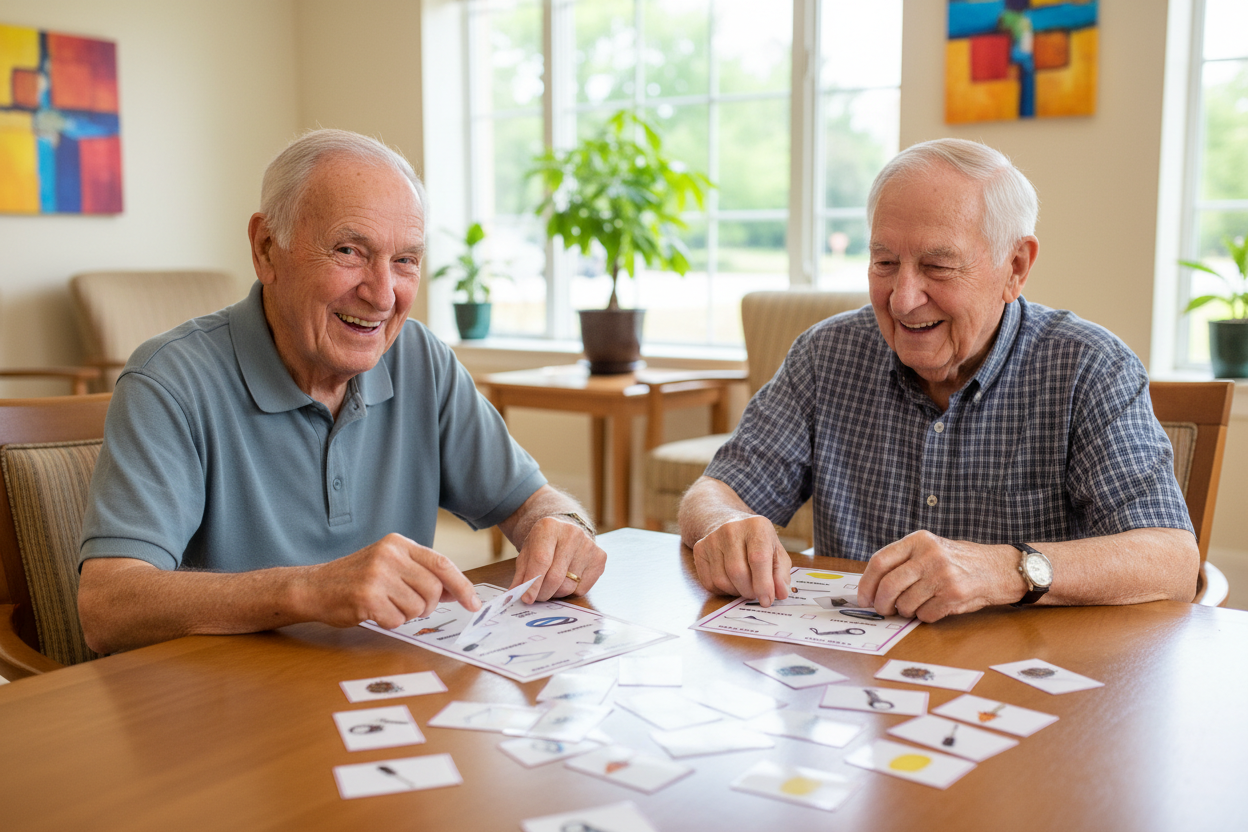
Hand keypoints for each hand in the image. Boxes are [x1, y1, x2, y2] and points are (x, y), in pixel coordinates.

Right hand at [300, 533, 480, 628]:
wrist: (313, 587)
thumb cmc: (355, 578)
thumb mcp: (389, 565)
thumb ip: (421, 574)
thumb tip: (457, 591)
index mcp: (398, 544)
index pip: (442, 563)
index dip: (462, 585)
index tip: (474, 603)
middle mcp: (390, 555)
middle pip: (433, 589)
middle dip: (427, 606)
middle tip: (410, 607)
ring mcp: (378, 575)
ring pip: (417, 608)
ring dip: (405, 614)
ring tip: (386, 605)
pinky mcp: (367, 597)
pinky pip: (397, 620)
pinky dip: (389, 622)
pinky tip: (374, 612)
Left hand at [510, 516, 606, 601]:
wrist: (567, 530)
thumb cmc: (544, 544)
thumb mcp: (527, 552)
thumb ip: (521, 574)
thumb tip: (514, 595)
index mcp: (549, 527)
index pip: (541, 560)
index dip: (533, 583)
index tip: (527, 598)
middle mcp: (572, 534)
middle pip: (555, 576)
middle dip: (543, 593)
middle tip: (536, 597)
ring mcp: (588, 546)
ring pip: (568, 586)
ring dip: (556, 593)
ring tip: (551, 585)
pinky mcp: (599, 558)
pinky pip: (582, 589)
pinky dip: (571, 591)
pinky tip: (567, 579)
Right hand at [691, 515, 790, 605]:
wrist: (730, 525)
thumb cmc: (757, 542)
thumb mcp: (776, 552)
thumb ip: (781, 573)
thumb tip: (781, 593)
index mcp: (756, 526)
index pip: (758, 559)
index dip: (763, 584)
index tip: (767, 600)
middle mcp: (731, 529)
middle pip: (737, 572)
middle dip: (749, 591)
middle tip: (755, 594)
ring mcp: (712, 538)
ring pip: (722, 580)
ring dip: (735, 591)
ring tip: (744, 586)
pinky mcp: (699, 549)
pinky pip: (709, 582)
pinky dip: (722, 590)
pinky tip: (731, 582)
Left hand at [856, 531, 1023, 621]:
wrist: (998, 568)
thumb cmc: (958, 561)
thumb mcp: (929, 549)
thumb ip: (903, 561)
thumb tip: (870, 587)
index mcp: (918, 540)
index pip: (879, 562)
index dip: (866, 584)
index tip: (863, 598)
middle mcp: (929, 555)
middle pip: (888, 586)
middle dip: (881, 604)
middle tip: (883, 610)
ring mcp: (942, 575)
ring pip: (905, 604)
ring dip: (906, 611)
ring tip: (916, 605)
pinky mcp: (954, 595)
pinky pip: (925, 615)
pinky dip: (924, 616)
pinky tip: (935, 607)